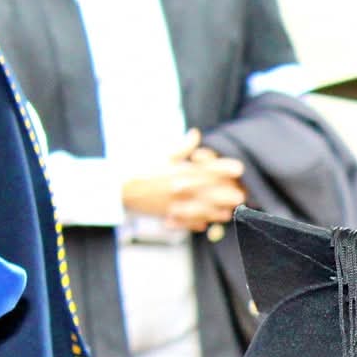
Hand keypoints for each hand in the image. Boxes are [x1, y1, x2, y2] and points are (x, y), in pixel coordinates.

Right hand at [122, 130, 247, 232]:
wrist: (116, 187)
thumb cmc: (138, 167)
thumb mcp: (161, 154)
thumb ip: (182, 147)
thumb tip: (196, 133)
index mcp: (182, 171)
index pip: (210, 169)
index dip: (226, 168)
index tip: (239, 168)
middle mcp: (183, 189)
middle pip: (215, 193)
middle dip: (229, 194)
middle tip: (240, 194)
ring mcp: (178, 204)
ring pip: (207, 211)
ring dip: (219, 211)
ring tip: (226, 211)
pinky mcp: (170, 216)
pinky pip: (190, 223)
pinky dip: (199, 223)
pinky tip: (206, 224)